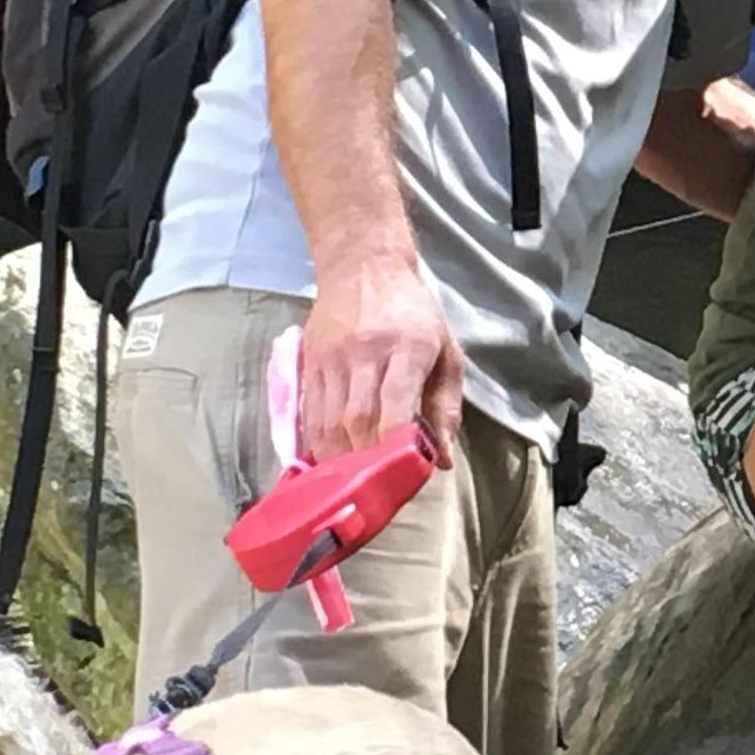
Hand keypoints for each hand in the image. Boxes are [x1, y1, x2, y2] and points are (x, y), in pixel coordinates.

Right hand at [297, 255, 463, 466]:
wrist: (362, 265)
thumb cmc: (413, 312)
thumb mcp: (445, 351)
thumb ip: (445, 406)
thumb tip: (442, 459)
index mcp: (407, 346)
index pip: (395, 404)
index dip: (395, 446)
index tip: (402, 475)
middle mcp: (365, 351)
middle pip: (358, 420)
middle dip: (367, 462)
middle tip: (378, 489)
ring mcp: (332, 357)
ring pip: (328, 422)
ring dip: (340, 460)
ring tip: (352, 484)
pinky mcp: (309, 363)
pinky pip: (310, 414)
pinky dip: (320, 444)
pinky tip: (330, 463)